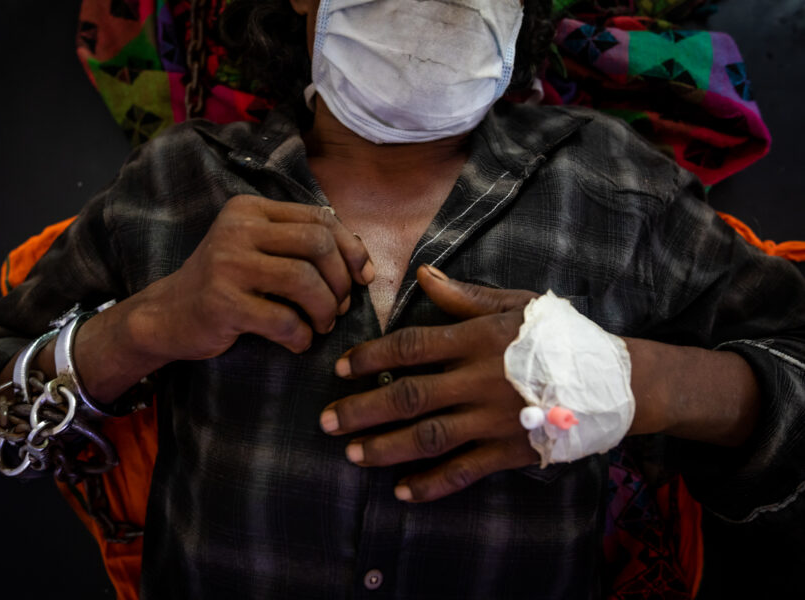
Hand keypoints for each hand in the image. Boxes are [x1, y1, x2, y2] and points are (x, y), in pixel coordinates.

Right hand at [135, 194, 373, 360]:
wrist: (168, 315)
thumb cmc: (224, 284)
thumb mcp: (256, 250)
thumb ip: (299, 245)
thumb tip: (360, 260)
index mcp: (250, 210)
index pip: (319, 218)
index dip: (351, 249)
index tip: (363, 277)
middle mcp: (237, 230)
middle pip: (317, 244)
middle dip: (340, 281)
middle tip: (339, 307)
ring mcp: (227, 265)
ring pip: (304, 280)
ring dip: (325, 309)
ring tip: (322, 325)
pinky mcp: (222, 303)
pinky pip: (283, 319)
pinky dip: (301, 336)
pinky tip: (298, 342)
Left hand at [319, 265, 539, 501]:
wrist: (611, 380)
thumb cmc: (557, 337)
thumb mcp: (514, 305)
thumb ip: (464, 296)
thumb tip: (421, 274)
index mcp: (476, 340)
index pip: (411, 346)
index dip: (372, 357)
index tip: (342, 369)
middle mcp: (477, 380)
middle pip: (408, 396)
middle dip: (362, 409)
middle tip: (327, 421)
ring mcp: (491, 420)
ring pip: (427, 436)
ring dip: (385, 447)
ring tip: (352, 455)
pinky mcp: (508, 451)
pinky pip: (462, 472)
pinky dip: (430, 484)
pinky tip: (401, 492)